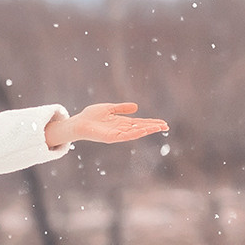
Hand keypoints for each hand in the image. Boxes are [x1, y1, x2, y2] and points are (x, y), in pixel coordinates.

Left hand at [44, 102, 168, 149]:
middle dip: (153, 127)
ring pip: (135, 132)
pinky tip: (143, 131)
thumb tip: (136, 107)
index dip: (151, 122)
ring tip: (159, 128)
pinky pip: (125, 135)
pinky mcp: (111, 137)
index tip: (163, 123)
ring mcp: (117, 134)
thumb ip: (122, 108)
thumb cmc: (90, 116)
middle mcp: (121, 129)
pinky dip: (135, 133)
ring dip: (147, 130)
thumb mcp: (109, 108)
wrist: (78, 123)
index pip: (140, 123)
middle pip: (141, 128)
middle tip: (166, 126)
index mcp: (122, 122)